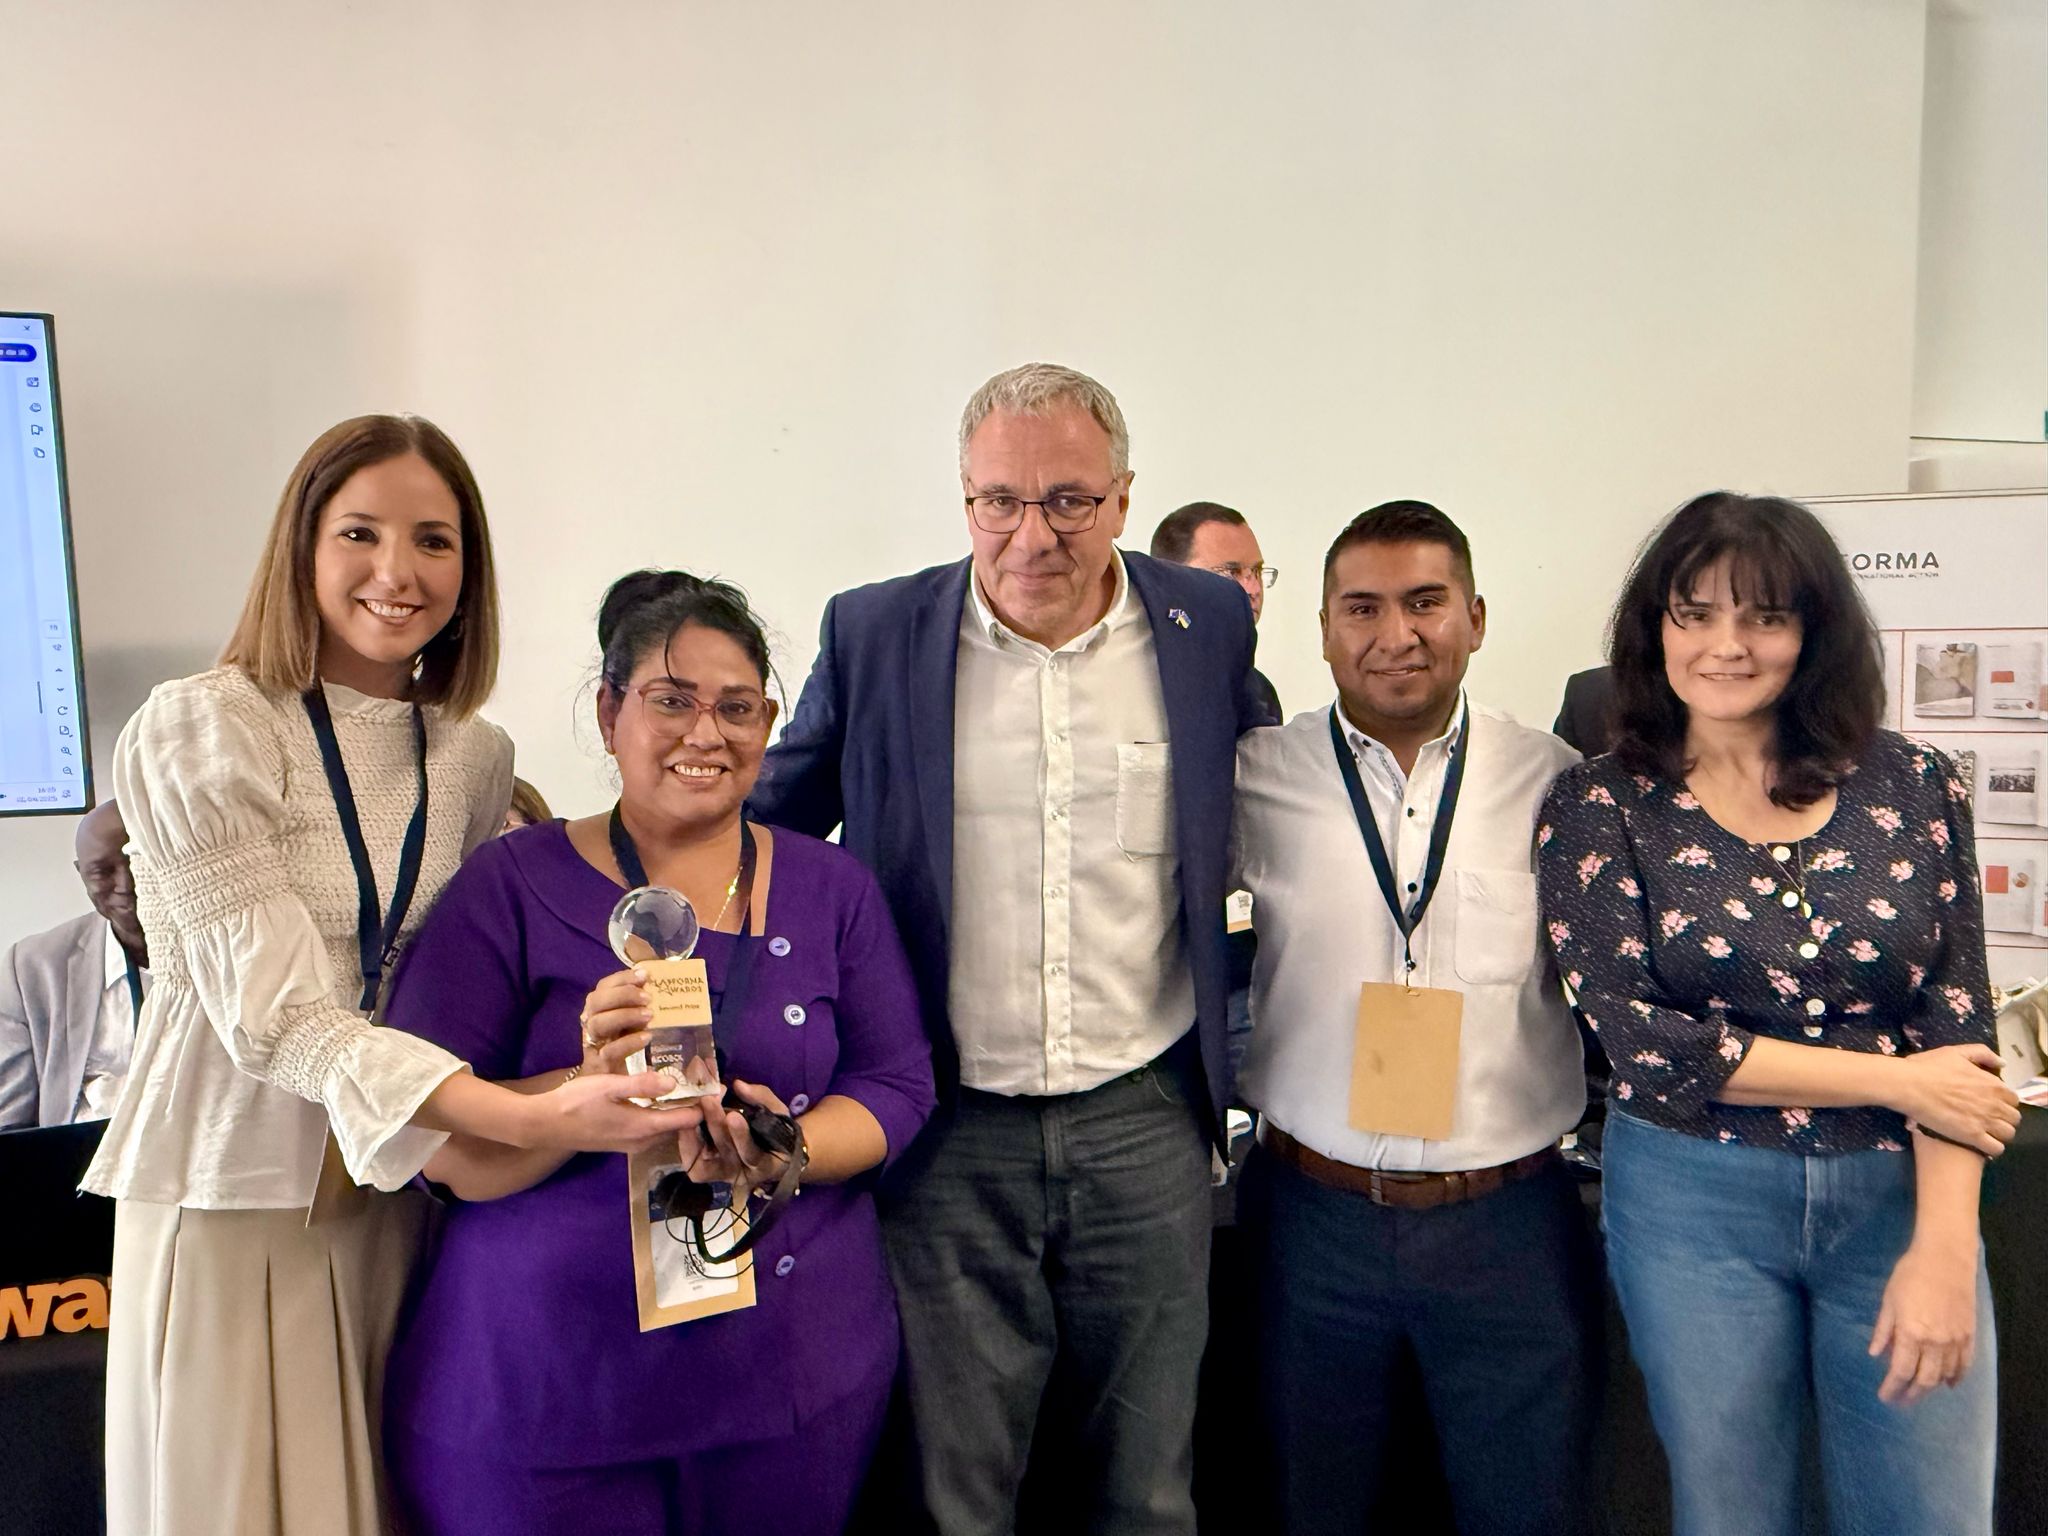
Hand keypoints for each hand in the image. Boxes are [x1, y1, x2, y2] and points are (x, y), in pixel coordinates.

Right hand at [522, 1070, 702, 1153]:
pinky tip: (659, 1097)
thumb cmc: (575, 1102)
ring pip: (666, 1129)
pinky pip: (652, 1131)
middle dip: (695, 1108)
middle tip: (705, 1082)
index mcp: (643, 1128)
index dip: (704, 1104)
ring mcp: (631, 1145)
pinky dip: (662, 1116)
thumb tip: (674, 1084)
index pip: (687, 1121)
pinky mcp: (622, 1143)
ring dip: (678, 1112)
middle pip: (680, 1127)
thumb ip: (642, 1085)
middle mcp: (642, 1142)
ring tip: (688, 1086)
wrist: (544, 1125)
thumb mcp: (609, 1086)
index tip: (717, 1085)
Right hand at [578, 968, 652, 1075]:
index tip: (645, 975)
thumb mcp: (631, 1020)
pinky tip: (647, 1037)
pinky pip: (610, 1050)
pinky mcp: (600, 1063)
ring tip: (649, 1015)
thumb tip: (659, 982)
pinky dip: (629, 1042)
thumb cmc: (622, 1044)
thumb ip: (639, 1003)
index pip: (604, 985)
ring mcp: (593, 1042)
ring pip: (598, 1022)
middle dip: (622, 994)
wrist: (607, 1083)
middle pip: (596, 1000)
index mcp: (598, 1007)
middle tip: (648, 998)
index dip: (623, 978)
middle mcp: (590, 1021)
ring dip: (625, 1015)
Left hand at [674, 1079, 793, 1205]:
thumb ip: (761, 1098)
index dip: (741, 1135)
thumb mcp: (777, 1112)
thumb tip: (738, 1085)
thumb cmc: (777, 1131)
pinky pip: (693, 1166)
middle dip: (716, 1125)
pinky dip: (686, 1147)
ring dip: (695, 1138)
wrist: (773, 1153)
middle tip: (708, 1100)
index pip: (752, 1153)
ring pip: (704, 1165)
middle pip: (726, 1154)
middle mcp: (744, 1175)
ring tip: (692, 1111)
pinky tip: (685, 1124)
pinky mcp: (708, 1173)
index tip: (733, 1114)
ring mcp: (724, 1176)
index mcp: (767, 1163)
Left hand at [1870, 1243, 1979, 1404]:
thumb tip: (1874, 1354)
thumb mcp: (1888, 1301)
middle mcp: (1935, 1342)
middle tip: (1902, 1401)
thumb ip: (1883, 1330)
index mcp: (1911, 1333)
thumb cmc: (1910, 1275)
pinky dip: (1956, 1377)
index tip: (1885, 1397)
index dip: (1892, 1387)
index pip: (1900, 1371)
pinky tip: (1949, 1383)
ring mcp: (1955, 1341)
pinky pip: (1964, 1364)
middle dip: (1911, 1394)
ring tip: (1920, 1391)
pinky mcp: (1969, 1335)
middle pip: (1924, 1380)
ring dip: (1932, 1387)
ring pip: (1944, 1375)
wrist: (1945, 1259)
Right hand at [1892, 1045, 2020, 1155]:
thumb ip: (1983, 1054)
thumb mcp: (1956, 1052)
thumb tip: (2002, 1063)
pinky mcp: (1973, 1137)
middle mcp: (1994, 1104)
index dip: (2003, 1101)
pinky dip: (1992, 1147)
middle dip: (2003, 1118)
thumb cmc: (1928, 1067)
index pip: (2013, 1099)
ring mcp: (1984, 1121)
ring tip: (1984, 1132)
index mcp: (1993, 1084)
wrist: (1908, 1086)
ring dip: (1999, 1133)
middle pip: (2013, 1118)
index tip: (1990, 1103)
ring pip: (2008, 1134)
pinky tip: (1980, 1143)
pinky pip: (1996, 1148)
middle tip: (1987, 1118)